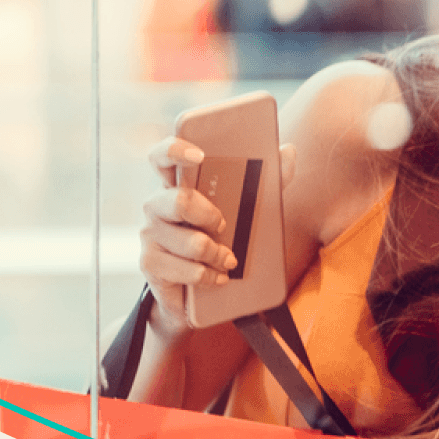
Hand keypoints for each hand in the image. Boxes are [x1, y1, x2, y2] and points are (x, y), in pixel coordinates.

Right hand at [137, 136, 297, 332]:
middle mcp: (157, 204)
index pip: (162, 157)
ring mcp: (150, 233)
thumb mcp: (246, 207)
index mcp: (177, 184)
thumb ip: (267, 180)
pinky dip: (209, 276)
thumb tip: (289, 151)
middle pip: (178, 200)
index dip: (176, 150)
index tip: (200, 156)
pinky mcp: (149, 263)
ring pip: (190, 241)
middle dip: (210, 215)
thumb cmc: (220, 236)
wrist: (196, 287)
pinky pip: (186, 269)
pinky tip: (217, 277)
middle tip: (223, 225)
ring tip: (228, 259)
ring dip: (217, 254)